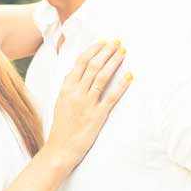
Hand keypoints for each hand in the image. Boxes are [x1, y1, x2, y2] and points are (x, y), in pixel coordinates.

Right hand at [44, 40, 131, 171]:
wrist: (60, 148)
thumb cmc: (62, 125)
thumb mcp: (61, 101)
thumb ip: (70, 86)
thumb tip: (78, 72)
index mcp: (66, 88)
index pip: (80, 62)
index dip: (93, 50)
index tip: (103, 42)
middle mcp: (76, 93)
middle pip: (93, 66)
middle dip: (106, 51)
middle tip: (117, 42)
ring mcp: (87, 103)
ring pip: (102, 77)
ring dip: (113, 62)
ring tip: (123, 52)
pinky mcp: (97, 115)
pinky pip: (111, 97)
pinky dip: (121, 85)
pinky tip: (129, 75)